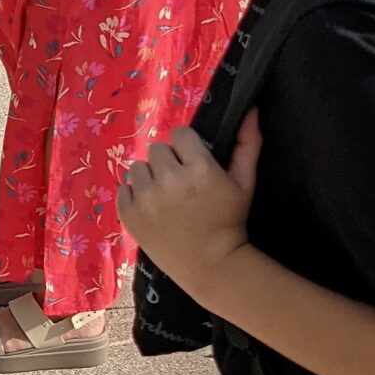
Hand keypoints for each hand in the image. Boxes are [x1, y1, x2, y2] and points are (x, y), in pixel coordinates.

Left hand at [117, 116, 260, 296]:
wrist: (210, 265)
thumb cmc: (230, 221)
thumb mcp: (245, 183)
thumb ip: (247, 144)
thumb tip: (250, 109)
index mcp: (199, 170)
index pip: (180, 134)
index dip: (187, 147)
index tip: (193, 163)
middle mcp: (169, 181)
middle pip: (157, 149)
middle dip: (168, 162)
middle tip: (180, 183)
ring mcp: (146, 199)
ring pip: (138, 167)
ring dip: (150, 177)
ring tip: (165, 196)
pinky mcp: (129, 214)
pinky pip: (124, 188)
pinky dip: (135, 195)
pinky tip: (151, 208)